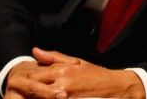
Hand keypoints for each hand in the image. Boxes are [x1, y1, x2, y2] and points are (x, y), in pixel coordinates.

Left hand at [5, 47, 144, 98]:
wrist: (115, 86)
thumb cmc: (97, 75)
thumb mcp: (76, 62)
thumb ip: (53, 58)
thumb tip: (35, 51)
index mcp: (62, 70)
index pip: (35, 74)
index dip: (31, 78)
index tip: (32, 81)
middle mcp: (62, 83)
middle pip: (36, 87)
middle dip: (33, 89)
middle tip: (37, 90)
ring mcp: (65, 95)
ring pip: (43, 97)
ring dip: (41, 95)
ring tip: (48, 93)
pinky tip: (56, 97)